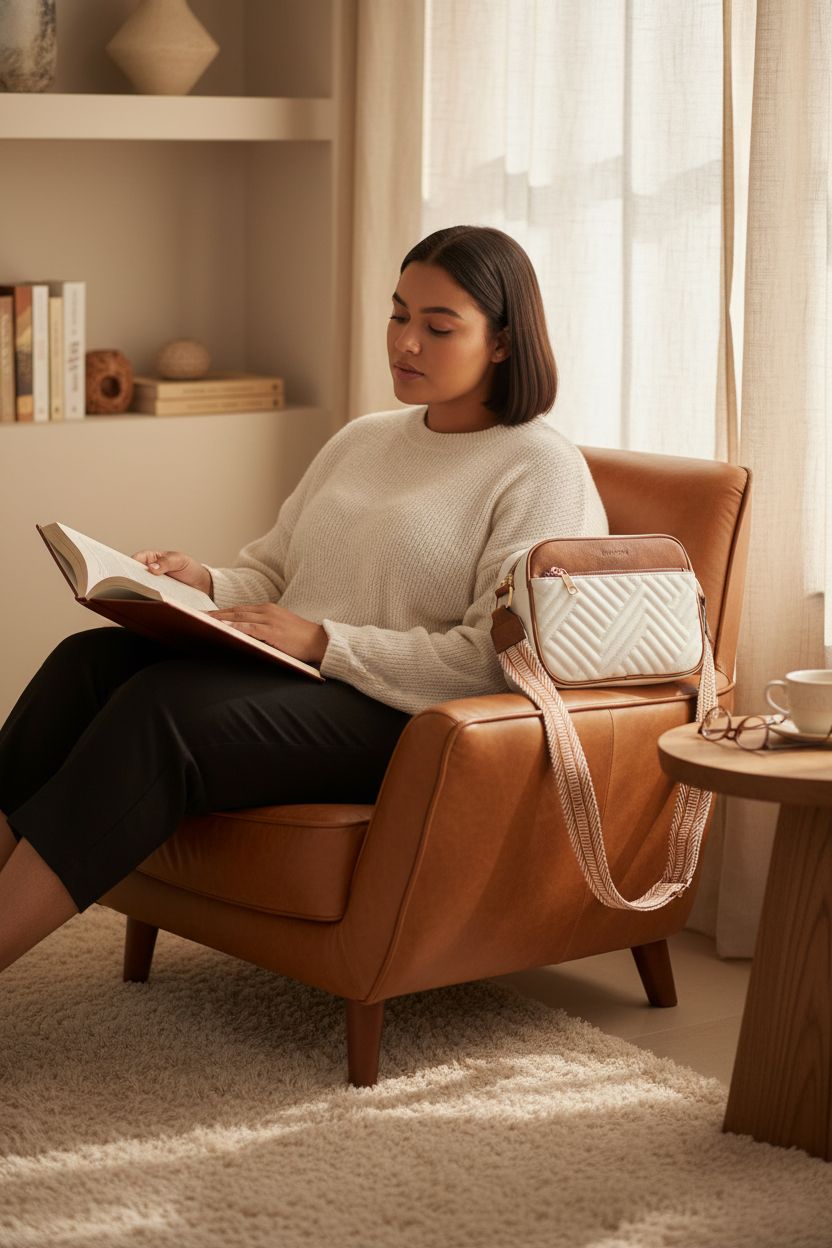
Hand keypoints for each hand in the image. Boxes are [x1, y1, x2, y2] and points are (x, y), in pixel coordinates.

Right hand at [132, 548, 212, 596]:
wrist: (202, 584)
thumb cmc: (189, 568)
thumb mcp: (179, 561)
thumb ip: (166, 563)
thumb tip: (151, 568)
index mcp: (151, 558)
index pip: (136, 560)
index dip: (128, 565)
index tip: (126, 572)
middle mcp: (149, 572)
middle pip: (135, 575)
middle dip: (131, 580)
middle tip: (132, 585)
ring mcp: (153, 585)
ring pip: (141, 588)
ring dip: (140, 591)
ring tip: (141, 595)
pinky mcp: (158, 596)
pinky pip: (150, 598)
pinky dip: (149, 600)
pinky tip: (151, 603)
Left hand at [207, 603, 327, 664]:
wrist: (320, 642)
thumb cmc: (300, 639)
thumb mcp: (279, 629)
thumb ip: (263, 629)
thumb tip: (244, 635)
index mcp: (268, 609)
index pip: (239, 609)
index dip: (222, 612)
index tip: (206, 615)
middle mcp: (267, 611)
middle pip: (235, 611)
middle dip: (215, 614)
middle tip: (196, 616)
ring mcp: (269, 620)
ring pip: (238, 617)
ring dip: (219, 619)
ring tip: (203, 621)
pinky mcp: (272, 630)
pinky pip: (249, 628)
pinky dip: (234, 627)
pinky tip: (223, 628)